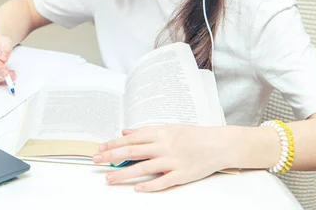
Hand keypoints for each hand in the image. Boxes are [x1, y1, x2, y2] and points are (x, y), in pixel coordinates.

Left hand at [93, 125, 228, 191]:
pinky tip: (137, 188)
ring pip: (144, 167)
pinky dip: (150, 185)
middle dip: (112, 156)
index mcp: (160, 133)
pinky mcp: (182, 174)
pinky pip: (163, 181)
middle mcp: (164, 145)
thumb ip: (146, 131)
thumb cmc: (194, 135)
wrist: (219, 144)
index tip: (100, 148)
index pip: (131, 138)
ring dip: (124, 174)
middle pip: (133, 151)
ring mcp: (173, 161)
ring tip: (110, 179)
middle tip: (96, 161)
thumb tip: (125, 132)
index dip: (114, 143)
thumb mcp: (169, 127)